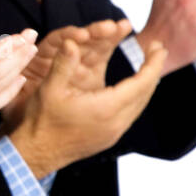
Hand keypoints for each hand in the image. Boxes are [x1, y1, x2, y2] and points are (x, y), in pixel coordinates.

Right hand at [7, 37, 166, 177]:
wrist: (36, 153)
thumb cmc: (41, 122)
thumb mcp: (49, 89)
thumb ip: (63, 64)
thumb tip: (71, 42)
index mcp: (105, 108)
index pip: (141, 83)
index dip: (152, 63)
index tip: (159, 47)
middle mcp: (115, 123)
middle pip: (145, 94)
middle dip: (153, 70)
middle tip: (156, 51)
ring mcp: (114, 133)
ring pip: (140, 105)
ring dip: (146, 85)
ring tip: (147, 67)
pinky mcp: (109, 138)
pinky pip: (131, 114)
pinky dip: (136, 97)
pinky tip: (131, 89)